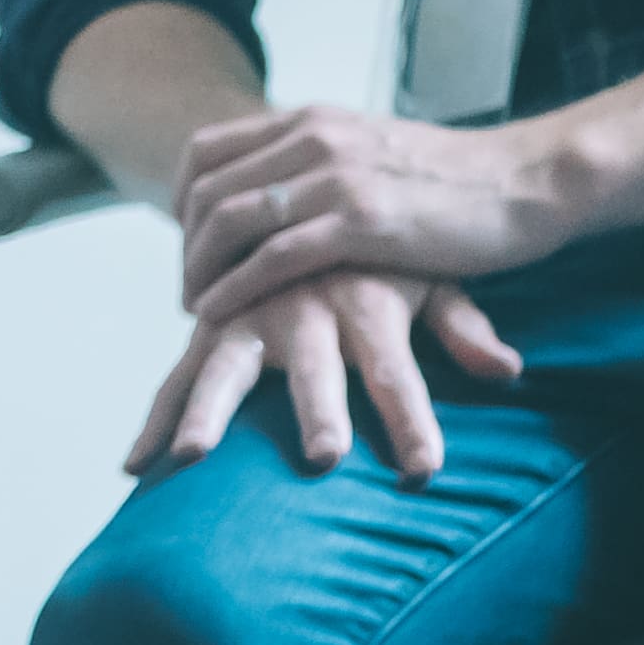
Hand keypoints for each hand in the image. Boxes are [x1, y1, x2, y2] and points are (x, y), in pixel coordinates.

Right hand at [125, 268, 522, 479]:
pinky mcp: (213, 321)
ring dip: (207, 410)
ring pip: (226, 362)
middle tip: (323, 456)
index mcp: (364, 293)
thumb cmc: (384, 245)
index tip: (423, 472)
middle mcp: (302, 299)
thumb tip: (507, 369)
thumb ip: (464, 325)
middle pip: (310, 361)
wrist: (310, 173)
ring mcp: (249, 308)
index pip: (394, 365)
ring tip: (188, 459)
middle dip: (315, 407)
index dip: (409, 416)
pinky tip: (136, 466)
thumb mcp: (433, 276)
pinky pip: (180, 370)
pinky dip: (158, 414)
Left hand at [174, 102, 572, 323]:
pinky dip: (235, 286)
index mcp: (310, 119)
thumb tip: (283, 190)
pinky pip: (273, 255)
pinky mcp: (361, 221)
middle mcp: (311, 138)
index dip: (182, 199)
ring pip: (230, 220)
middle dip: (186, 243)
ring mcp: (334, 177)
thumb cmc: (456, 180)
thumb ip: (323, 161)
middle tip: (189, 286)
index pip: (206, 150)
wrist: (527, 181)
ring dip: (201, 268)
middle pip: (207, 188)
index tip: (189, 242)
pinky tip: (219, 313)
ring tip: (195, 306)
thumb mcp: (372, 151)